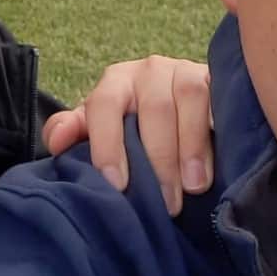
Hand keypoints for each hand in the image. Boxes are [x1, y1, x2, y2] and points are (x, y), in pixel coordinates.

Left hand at [43, 56, 211, 215]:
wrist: (180, 108)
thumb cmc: (133, 127)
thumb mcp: (102, 129)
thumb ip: (74, 132)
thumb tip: (57, 141)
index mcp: (115, 82)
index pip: (105, 105)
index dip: (108, 144)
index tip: (117, 185)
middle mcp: (149, 71)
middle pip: (153, 108)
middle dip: (159, 160)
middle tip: (165, 204)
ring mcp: (185, 71)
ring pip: (188, 99)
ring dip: (191, 146)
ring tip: (193, 187)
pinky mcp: (216, 80)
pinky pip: (219, 98)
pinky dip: (216, 131)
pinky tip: (218, 162)